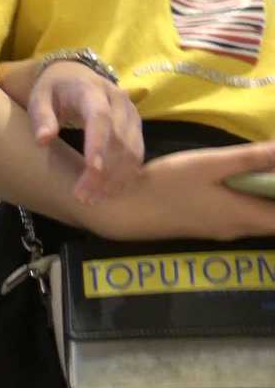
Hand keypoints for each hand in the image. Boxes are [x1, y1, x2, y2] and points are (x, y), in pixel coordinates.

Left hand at [29, 62, 144, 205]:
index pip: (100, 117)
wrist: (76, 76)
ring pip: (132, 149)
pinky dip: (126, 175)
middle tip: (84, 197)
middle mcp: (118, 100)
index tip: (91, 170)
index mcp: (91, 90)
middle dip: (104, 171)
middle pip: (118, 139)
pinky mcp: (136, 127)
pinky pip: (137, 154)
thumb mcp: (40, 98)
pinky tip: (110, 192)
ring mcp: (131, 114)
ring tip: (94, 200)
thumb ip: (41, 118)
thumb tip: (43, 140)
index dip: (98, 144)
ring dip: (116, 178)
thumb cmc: (54, 91)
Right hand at [97, 139, 274, 243]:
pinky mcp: (211, 225)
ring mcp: (224, 229)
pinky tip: (245, 179)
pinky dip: (254, 199)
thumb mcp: (210, 164)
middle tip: (270, 166)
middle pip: (274, 219)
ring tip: (265, 170)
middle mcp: (239, 228)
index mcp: (244, 215)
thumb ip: (251, 158)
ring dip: (268, 196)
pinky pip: (245, 215)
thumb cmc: (168, 185)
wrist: (127, 210)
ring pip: (261, 217)